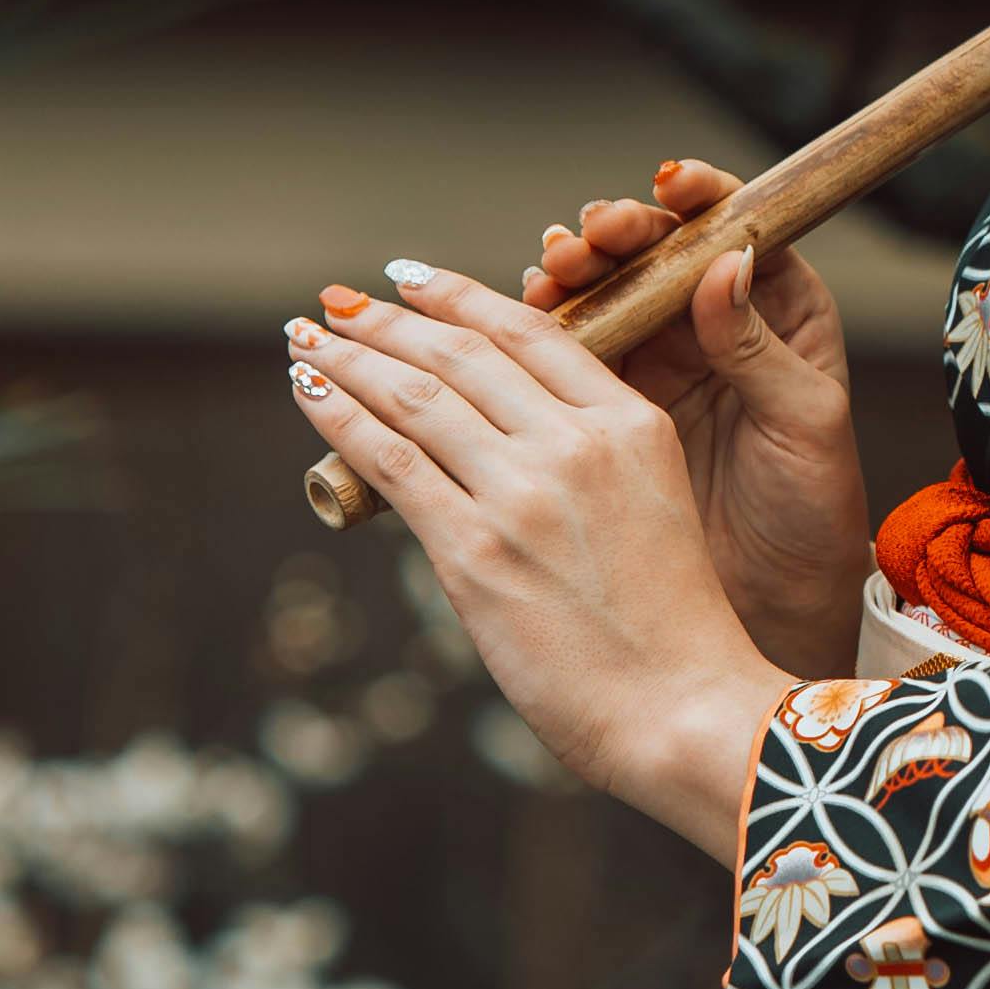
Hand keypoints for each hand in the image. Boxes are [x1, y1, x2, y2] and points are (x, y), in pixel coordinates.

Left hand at [285, 264, 786, 860]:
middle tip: (336, 301)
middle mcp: (577, 444)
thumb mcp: (654, 505)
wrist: (683, 710)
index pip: (528, 332)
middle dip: (386, 320)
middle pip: (461, 353)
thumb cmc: (671, 630)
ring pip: (415, 396)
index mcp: (631, 425)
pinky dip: (339, 418)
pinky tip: (309, 394)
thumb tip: (500, 440)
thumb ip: (589, 459)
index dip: (456, 296)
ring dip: (347, 358)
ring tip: (305, 338)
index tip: (407, 278)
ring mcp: (524, 495)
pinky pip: (390, 462)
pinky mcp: (476, 551)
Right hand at [527, 162, 873, 681]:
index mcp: (779, 311)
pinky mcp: (607, 409)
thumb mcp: (802, 427)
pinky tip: (519, 319)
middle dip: (614, 236)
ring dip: (570, 276)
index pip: (732, 229)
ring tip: (548, 274)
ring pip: (604, 295)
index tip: (667, 186)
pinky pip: (567, 355)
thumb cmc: (812, 516)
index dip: (697, 198)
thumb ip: (759, 348)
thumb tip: (726, 261)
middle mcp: (712, 325)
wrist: (774, 605)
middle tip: (584, 243)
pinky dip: (538, 334)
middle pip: (652, 253)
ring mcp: (656, 363)